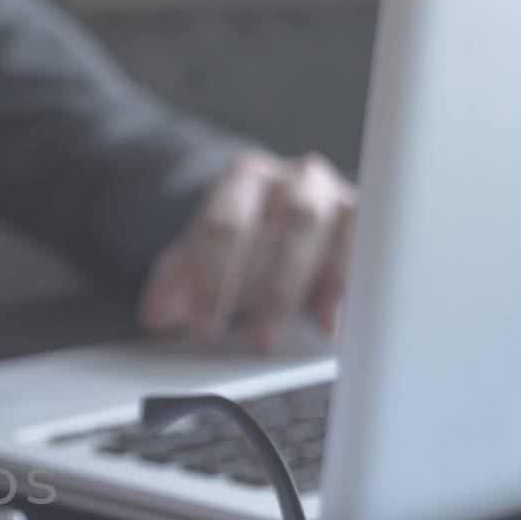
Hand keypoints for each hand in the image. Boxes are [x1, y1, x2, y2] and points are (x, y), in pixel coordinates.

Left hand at [137, 151, 354, 351]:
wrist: (278, 213)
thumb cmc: (239, 238)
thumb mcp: (198, 255)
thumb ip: (174, 282)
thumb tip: (154, 317)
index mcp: (244, 179)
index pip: (226, 225)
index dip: (213, 281)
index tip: (203, 331)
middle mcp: (296, 178)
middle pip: (292, 223)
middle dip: (275, 287)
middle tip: (259, 341)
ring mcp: (335, 196)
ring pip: (333, 234)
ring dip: (318, 287)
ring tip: (303, 337)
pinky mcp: (363, 222)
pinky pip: (365, 250)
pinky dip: (349, 290)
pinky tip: (331, 328)